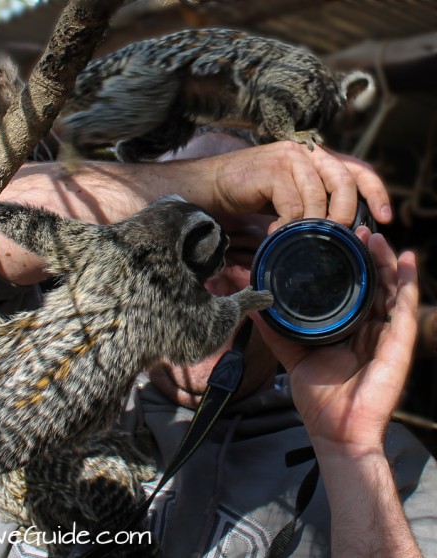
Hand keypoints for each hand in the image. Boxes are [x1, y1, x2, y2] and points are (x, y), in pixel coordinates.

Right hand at [211, 141, 391, 232]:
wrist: (212, 186)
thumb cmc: (249, 194)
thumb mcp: (290, 197)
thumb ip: (314, 202)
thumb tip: (341, 229)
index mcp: (316, 157)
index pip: (358, 169)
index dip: (375, 193)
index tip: (384, 218)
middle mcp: (306, 152)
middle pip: (344, 181)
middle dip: (344, 214)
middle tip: (334, 236)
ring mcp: (289, 158)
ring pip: (318, 197)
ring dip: (310, 225)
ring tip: (297, 239)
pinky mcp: (273, 170)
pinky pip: (293, 205)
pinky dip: (287, 226)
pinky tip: (275, 233)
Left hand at [253, 229, 418, 455]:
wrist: (336, 431)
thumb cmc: (320, 399)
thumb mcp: (293, 356)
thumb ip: (277, 330)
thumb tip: (255, 304)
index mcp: (347, 329)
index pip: (350, 290)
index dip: (345, 265)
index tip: (332, 240)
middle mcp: (369, 328)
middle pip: (371, 283)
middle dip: (365, 255)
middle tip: (353, 228)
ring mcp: (386, 335)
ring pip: (390, 289)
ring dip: (384, 260)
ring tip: (373, 235)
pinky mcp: (398, 345)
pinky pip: (404, 308)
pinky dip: (407, 282)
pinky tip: (405, 259)